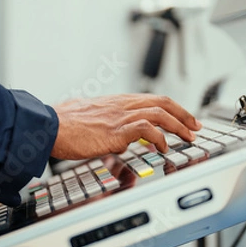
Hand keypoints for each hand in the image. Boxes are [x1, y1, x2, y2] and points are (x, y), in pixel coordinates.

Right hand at [51, 94, 201, 159]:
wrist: (50, 125)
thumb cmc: (64, 124)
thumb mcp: (89, 117)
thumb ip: (105, 122)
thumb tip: (112, 135)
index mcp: (117, 102)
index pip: (152, 99)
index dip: (172, 107)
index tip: (183, 117)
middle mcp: (122, 105)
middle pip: (162, 102)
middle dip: (183, 114)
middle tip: (195, 126)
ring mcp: (120, 117)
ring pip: (159, 113)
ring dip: (178, 125)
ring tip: (187, 138)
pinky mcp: (116, 130)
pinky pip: (146, 129)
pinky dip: (159, 137)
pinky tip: (162, 147)